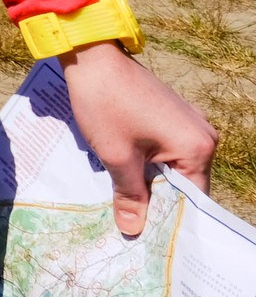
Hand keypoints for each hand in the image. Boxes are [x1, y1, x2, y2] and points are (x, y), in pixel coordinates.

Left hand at [64, 40, 216, 235]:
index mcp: (197, 148)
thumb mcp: (116, 156)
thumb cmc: (105, 103)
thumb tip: (134, 230)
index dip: (170, 221)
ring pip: (173, 168)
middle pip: (184, 185)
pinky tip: (129, 176)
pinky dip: (150, 164)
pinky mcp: (174, 115)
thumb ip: (130, 195)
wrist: (92, 56)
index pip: (191, 199)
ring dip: (151, 183)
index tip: (151, 241)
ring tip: (129, 206)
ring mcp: (190, 123)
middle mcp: (203, 136)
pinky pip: (167, 150)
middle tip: (135, 228)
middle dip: (159, 203)